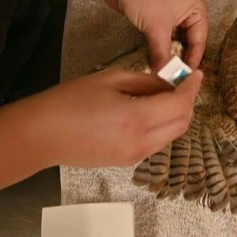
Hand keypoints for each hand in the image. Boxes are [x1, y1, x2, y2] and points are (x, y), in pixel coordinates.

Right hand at [27, 68, 202, 166]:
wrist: (39, 137)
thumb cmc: (68, 102)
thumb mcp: (110, 80)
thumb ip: (146, 82)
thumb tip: (169, 84)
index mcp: (136, 119)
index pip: (180, 105)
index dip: (192, 88)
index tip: (197, 74)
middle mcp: (141, 142)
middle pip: (182, 123)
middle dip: (188, 102)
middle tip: (184, 83)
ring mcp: (136, 156)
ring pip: (172, 134)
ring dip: (177, 115)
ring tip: (166, 95)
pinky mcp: (128, 162)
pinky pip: (157, 142)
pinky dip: (163, 125)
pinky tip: (151, 110)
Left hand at [101, 0, 208, 71]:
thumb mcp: (156, 28)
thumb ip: (162, 55)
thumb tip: (164, 77)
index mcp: (197, 11)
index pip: (199, 43)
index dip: (192, 62)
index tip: (184, 80)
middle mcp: (188, 15)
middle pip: (189, 45)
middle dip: (181, 61)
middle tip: (174, 81)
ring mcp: (172, 18)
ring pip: (175, 44)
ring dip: (169, 57)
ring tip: (165, 76)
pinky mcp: (157, 21)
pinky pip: (163, 41)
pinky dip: (159, 52)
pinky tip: (155, 64)